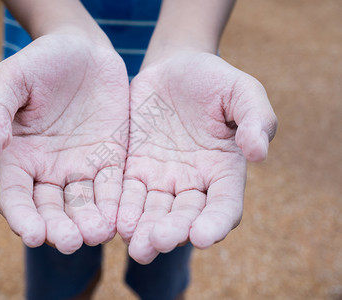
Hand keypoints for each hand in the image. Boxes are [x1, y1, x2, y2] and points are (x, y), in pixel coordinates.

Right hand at [0, 33, 128, 253]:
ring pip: (84, 205)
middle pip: (51, 210)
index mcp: (19, 156)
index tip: (30, 234)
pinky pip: (113, 187)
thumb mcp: (11, 78)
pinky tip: (121, 219)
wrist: (83, 48)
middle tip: (70, 243)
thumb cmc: (40, 60)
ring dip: (89, 223)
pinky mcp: (110, 159)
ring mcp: (81, 167)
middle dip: (58, 229)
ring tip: (98, 235)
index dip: (21, 217)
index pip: (15, 196)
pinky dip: (116, 204)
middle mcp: (48, 170)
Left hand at [117, 52, 276, 263]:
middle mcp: (193, 182)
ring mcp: (162, 178)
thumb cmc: (213, 79)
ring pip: (154, 212)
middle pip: (185, 216)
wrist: (173, 67)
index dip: (216, 223)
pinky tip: (115, 222)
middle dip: (173, 232)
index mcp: (224, 169)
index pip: (224, 205)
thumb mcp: (242, 90)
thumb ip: (255, 119)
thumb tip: (259, 153)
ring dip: (145, 231)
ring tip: (136, 247)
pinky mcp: (135, 169)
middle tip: (158, 242)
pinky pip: (128, 193)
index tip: (203, 237)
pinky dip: (123, 209)